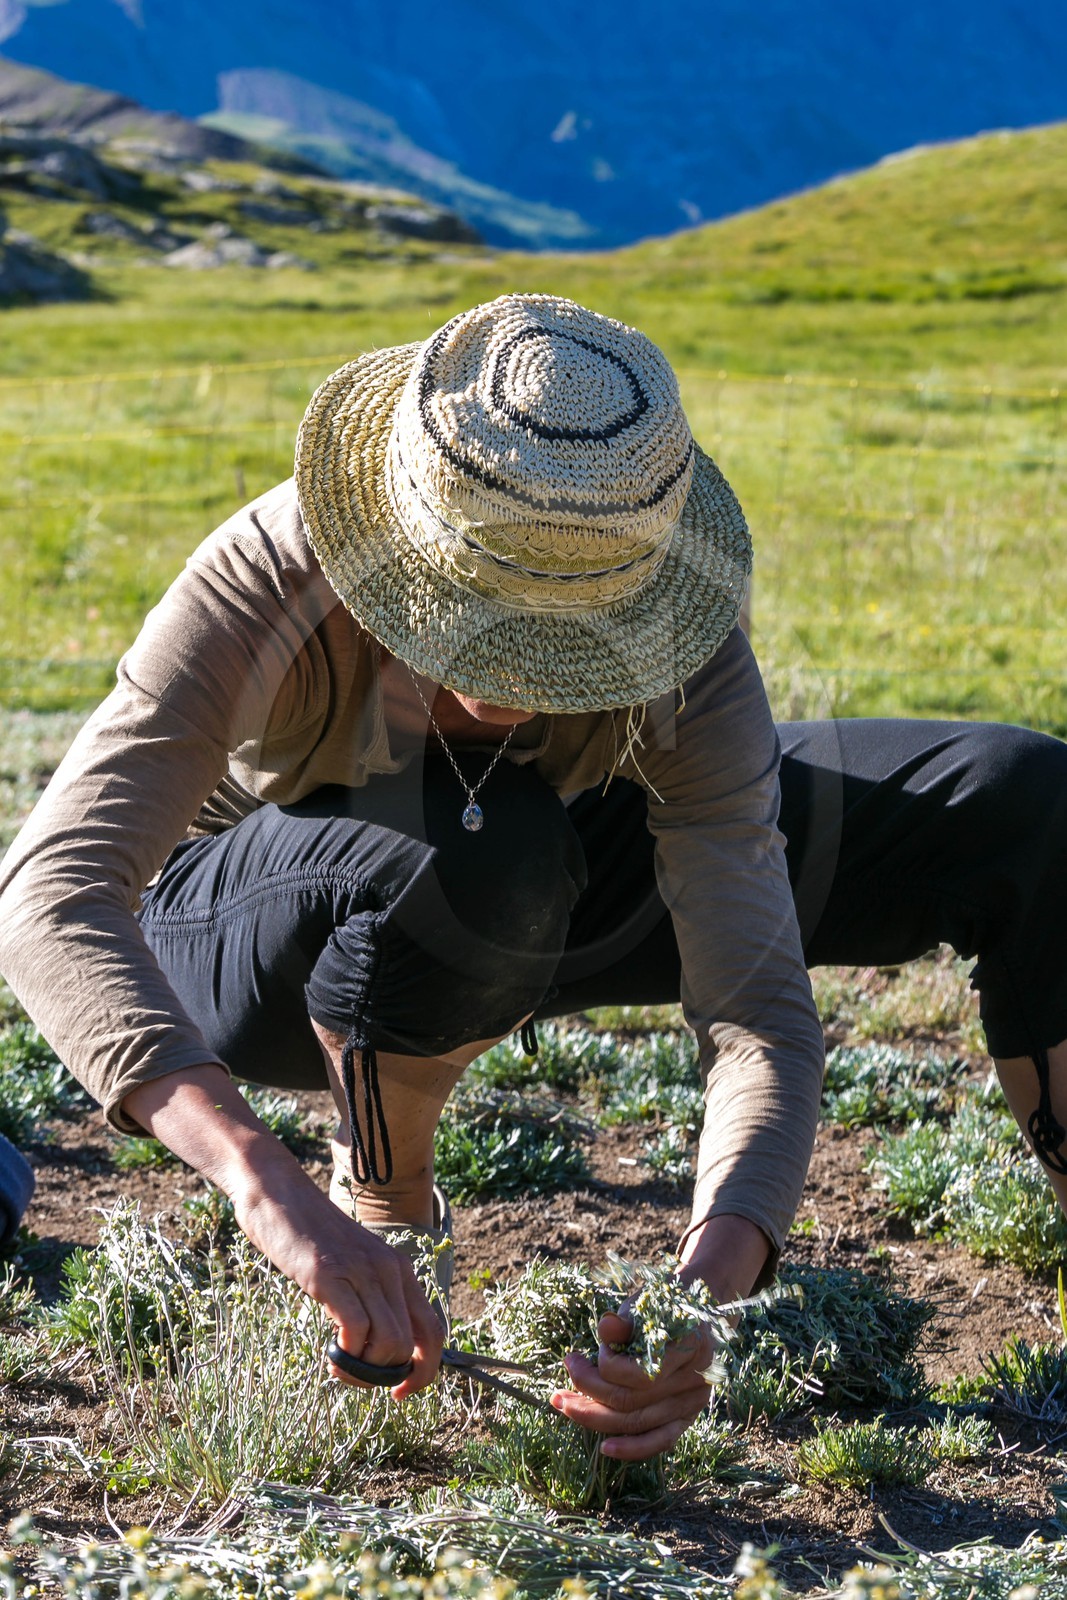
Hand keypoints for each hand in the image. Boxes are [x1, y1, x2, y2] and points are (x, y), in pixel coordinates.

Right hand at [122, 1065, 444, 1398]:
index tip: (400, 1390)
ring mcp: (360, 1270)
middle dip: (388, 1376)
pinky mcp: (329, 1274)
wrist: (276, 1190)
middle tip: (357, 1377)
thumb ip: (371, 1294)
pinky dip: (347, 1356)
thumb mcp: (353, 1263)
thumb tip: (380, 1345)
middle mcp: (389, 1269)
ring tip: (340, 1366)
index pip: (434, 1331)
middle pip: (413, 1345)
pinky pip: (356, 1330)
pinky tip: (330, 1355)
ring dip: (365, 1371)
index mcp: (399, 1269)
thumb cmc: (310, 1233)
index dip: (425, 1370)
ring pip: (389, 1344)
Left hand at [551, 1308, 716, 1459]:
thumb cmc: (661, 1308)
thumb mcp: (643, 1307)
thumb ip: (625, 1322)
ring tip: (563, 1405)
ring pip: (637, 1422)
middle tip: (559, 1385)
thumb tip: (605, 1327)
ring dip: (594, 1417)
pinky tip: (605, 1448)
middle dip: (588, 1392)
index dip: (606, 1365)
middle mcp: (694, 1380)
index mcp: (690, 1346)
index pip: (639, 1373)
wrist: (692, 1317)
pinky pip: (659, 1441)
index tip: (590, 1350)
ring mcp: (691, 1403)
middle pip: (632, 1401)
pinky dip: (632, 1448)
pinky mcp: (685, 1419)